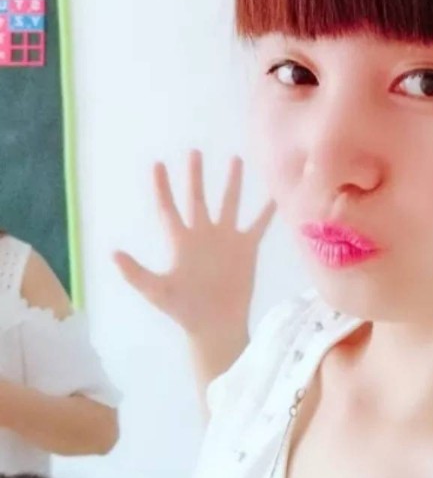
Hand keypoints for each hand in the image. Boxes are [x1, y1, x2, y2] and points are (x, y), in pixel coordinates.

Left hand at [114, 151, 275, 337]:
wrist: (216, 325)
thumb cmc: (184, 310)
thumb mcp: (157, 291)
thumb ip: (136, 272)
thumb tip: (112, 253)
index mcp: (181, 241)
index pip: (169, 207)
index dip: (162, 187)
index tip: (158, 164)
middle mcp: (203, 234)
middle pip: (198, 198)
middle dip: (196, 175)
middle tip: (195, 151)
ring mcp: (226, 239)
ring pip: (229, 203)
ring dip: (232, 183)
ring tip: (235, 159)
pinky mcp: (246, 248)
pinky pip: (258, 224)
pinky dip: (266, 211)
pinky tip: (275, 195)